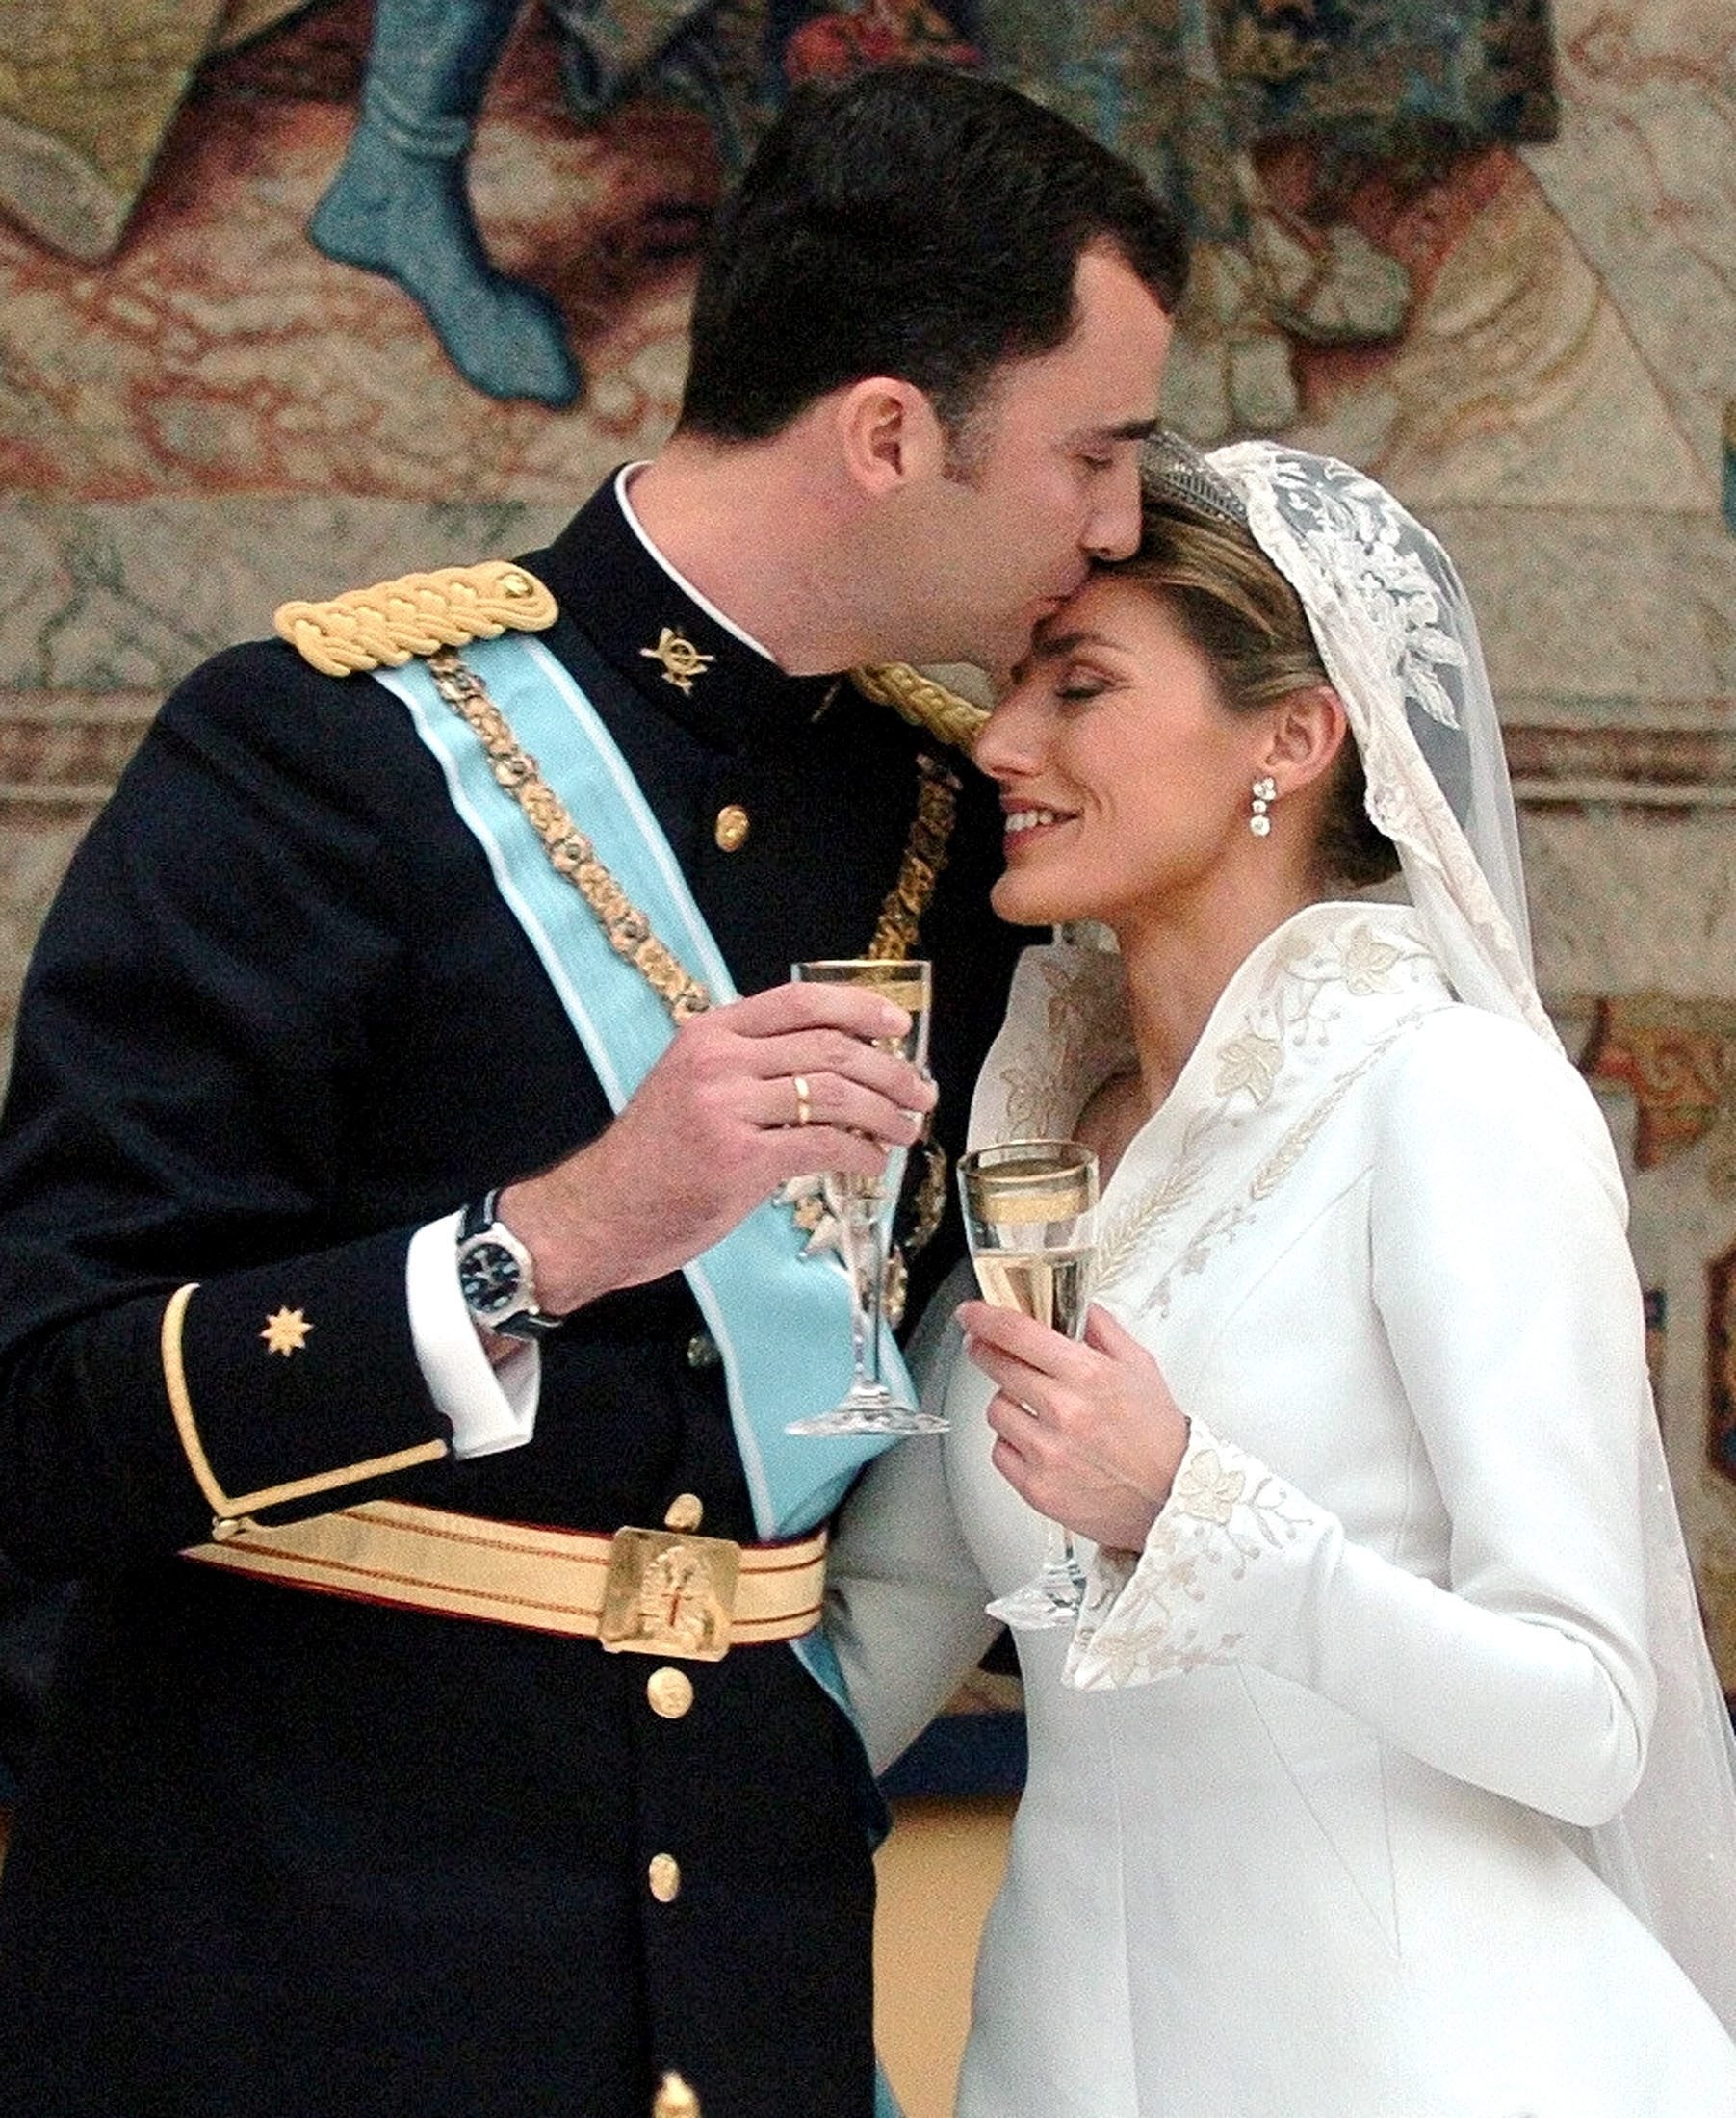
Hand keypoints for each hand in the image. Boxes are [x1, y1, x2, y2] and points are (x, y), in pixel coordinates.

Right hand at [500, 981, 935, 1314]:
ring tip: (906, 1129)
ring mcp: (727, 1108)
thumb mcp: (690, 1085)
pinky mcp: (739, 1160)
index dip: (859, 1007)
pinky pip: (822, 1146)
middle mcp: (719, 1061)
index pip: (799, 1001)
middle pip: (829, 1047)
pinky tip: (871, 1162)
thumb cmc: (652, 1157)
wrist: (600, 1212)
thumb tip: (833, 1066)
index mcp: (709, 1033)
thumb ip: (747, 1066)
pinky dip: (859, 1153)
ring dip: (884, 1112)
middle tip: (920, 1091)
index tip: (899, 1025)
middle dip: (889, 1070)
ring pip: (834, 1094)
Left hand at [959, 1299, 1188, 1553]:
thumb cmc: (1159, 1437)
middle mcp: (1064, 1412)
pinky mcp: (1037, 1487)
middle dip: (987, 1351)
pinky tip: (1037, 1441)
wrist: (1173, 1498)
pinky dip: (1012, 1442)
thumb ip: (1103, 1330)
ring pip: (995, 1409)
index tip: (971, 1314)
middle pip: (998, 1366)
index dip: (985, 1317)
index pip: (1018, 1333)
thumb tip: (1075, 1306)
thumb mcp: (1140, 1367)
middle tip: (988, 1348)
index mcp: (1088, 1375)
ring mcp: (1047, 1452)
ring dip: (1008, 1402)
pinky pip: (1000, 1451)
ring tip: (1035, 1408)